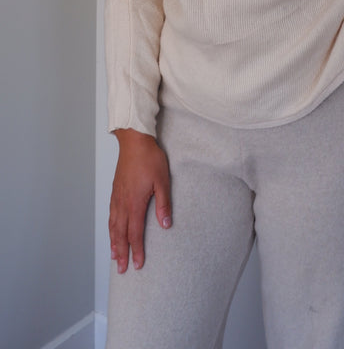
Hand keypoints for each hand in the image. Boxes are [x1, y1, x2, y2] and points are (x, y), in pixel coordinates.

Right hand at [109, 128, 171, 272]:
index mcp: (135, 203)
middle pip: (120, 234)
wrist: (134, 141)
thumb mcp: (162, 181)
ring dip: (114, 243)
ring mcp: (117, 197)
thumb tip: (165, 225)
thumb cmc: (150, 159)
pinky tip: (112, 231)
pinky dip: (110, 228)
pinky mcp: (115, 191)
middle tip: (122, 269)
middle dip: (122, 253)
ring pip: (113, 226)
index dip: (136, 250)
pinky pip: (111, 215)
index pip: (135, 233)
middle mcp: (123, 203)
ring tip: (115, 256)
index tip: (138, 264)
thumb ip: (163, 204)